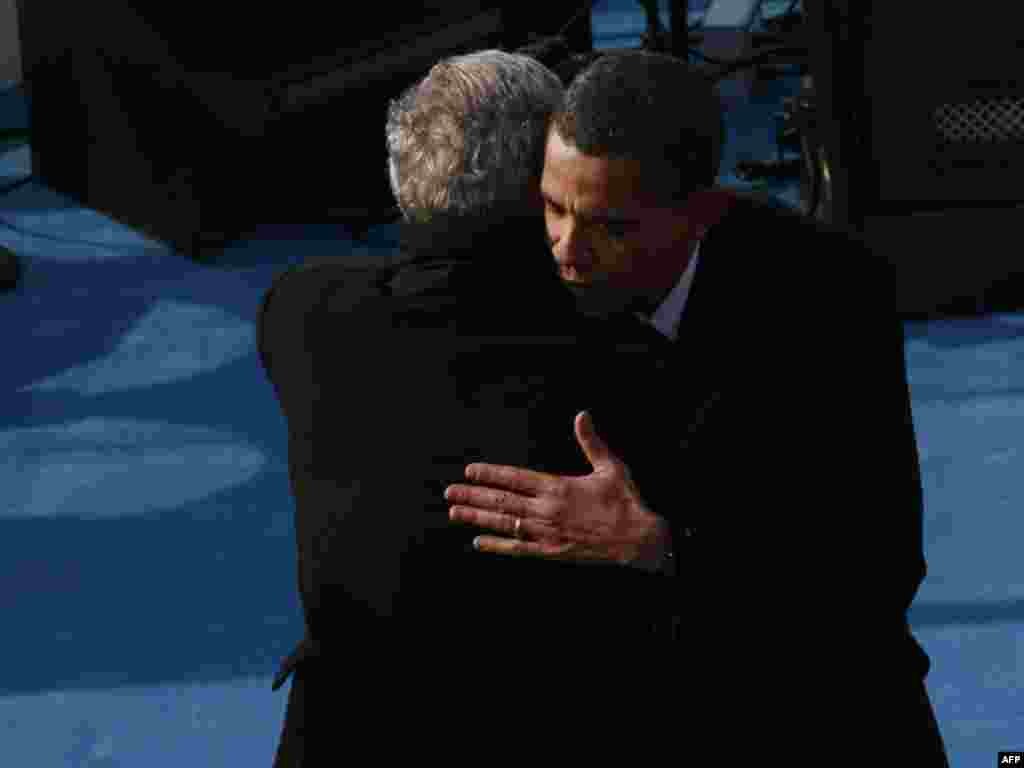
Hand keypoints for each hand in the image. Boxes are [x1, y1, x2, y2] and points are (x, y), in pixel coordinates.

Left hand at [445, 411, 671, 569]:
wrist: (638, 539)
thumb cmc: (625, 501)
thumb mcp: (610, 467)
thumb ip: (591, 442)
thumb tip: (582, 415)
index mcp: (558, 487)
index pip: (515, 478)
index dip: (490, 474)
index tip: (470, 470)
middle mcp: (547, 510)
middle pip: (502, 501)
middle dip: (473, 495)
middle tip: (449, 491)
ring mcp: (547, 533)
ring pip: (504, 523)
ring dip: (477, 517)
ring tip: (455, 512)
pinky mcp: (552, 552)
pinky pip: (518, 548)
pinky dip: (497, 545)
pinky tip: (479, 542)